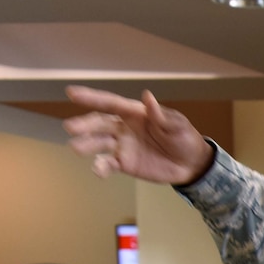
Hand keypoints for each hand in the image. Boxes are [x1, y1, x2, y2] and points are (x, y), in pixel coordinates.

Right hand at [62, 86, 215, 184]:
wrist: (192, 165)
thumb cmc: (185, 139)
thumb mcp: (178, 126)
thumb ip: (161, 116)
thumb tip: (147, 97)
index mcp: (135, 113)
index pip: (111, 103)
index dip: (92, 97)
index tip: (72, 93)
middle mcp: (123, 127)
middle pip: (100, 123)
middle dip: (85, 124)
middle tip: (71, 127)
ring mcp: (122, 145)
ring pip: (99, 143)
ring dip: (87, 145)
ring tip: (76, 147)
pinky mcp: (124, 163)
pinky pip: (109, 164)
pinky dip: (101, 167)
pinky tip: (98, 170)